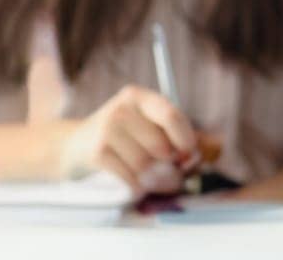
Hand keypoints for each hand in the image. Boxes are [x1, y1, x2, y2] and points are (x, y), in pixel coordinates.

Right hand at [58, 85, 199, 194]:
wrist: (73, 146)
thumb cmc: (120, 138)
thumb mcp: (145, 126)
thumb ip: (177, 137)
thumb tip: (209, 152)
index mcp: (139, 96)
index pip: (172, 116)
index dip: (186, 141)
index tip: (190, 157)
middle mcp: (122, 108)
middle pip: (161, 146)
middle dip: (173, 167)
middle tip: (176, 177)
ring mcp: (107, 129)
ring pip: (146, 164)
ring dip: (155, 181)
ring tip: (155, 182)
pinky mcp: (97, 152)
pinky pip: (130, 177)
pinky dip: (138, 187)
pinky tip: (136, 185)